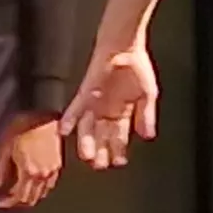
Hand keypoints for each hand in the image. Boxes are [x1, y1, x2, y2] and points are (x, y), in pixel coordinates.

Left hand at [0, 114, 63, 208]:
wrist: (45, 116)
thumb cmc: (25, 126)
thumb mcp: (5, 147)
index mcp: (29, 172)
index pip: (19, 197)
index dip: (7, 203)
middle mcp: (44, 175)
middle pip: (31, 199)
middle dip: (17, 203)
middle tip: (6, 201)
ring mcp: (54, 171)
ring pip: (42, 194)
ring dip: (29, 198)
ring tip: (17, 195)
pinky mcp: (59, 165)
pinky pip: (50, 186)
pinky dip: (40, 190)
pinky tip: (32, 185)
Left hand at [63, 44, 158, 169]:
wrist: (125, 46)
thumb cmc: (137, 66)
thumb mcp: (148, 95)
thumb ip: (146, 115)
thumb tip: (148, 136)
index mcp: (123, 111)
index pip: (120, 135)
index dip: (119, 149)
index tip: (119, 162)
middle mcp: (107, 109)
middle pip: (102, 135)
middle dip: (101, 151)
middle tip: (99, 165)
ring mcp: (95, 102)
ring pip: (88, 126)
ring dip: (86, 141)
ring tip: (86, 156)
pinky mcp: (86, 92)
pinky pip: (75, 107)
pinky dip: (70, 119)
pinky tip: (64, 131)